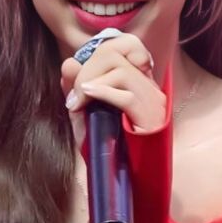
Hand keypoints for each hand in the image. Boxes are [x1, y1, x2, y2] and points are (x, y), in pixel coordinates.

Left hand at [60, 34, 165, 152]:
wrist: (128, 178)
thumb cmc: (110, 146)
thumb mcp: (86, 114)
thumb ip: (76, 89)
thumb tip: (68, 62)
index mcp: (139, 80)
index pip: (126, 44)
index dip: (98, 53)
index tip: (81, 79)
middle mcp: (149, 86)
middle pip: (116, 53)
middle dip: (87, 69)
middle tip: (74, 96)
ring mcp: (153, 101)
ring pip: (120, 71)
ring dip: (91, 82)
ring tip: (80, 102)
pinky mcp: (152, 119)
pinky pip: (126, 96)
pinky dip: (102, 93)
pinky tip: (87, 100)